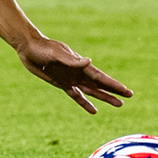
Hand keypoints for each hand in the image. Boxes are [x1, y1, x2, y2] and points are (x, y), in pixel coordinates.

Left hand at [16, 37, 132, 113]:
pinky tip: (94, 110)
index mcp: (80, 64)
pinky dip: (85, 103)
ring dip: (104, 97)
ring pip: (92, 91)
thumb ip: (72, 60)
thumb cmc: (43, 48)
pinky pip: (76, 96)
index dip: (114, 85)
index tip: (127, 91)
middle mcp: (78, 72)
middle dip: (114, 91)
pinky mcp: (62, 83)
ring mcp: (71, 78)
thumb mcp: (57, 53)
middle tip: (129, 96)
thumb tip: (89, 61)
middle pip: (100, 84)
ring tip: (119, 104)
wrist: (28, 47)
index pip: (101, 77)